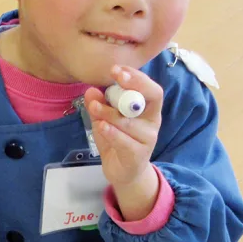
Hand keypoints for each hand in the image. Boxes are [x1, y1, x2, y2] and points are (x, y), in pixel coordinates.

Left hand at [85, 65, 164, 219]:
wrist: (123, 172)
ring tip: (94, 106)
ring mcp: (147, 139)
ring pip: (130, 121)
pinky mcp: (138, 155)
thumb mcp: (105, 120)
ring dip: (110, 112)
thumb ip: (99, 105)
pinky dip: (112, 132)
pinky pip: (125, 141)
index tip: (117, 69)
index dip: (137, 77)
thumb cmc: (117, 140)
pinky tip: (101, 126)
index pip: (151, 88)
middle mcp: (152, 121)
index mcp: (148, 109)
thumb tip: (90, 90)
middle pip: (152, 98)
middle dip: (133, 84)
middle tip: (115, 76)